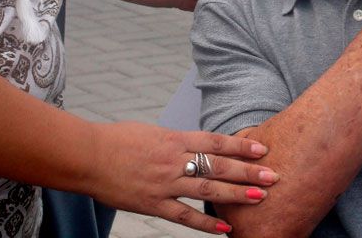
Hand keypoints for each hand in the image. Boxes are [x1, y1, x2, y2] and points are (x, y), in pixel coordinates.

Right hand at [87, 122, 278, 234]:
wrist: (88, 157)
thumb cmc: (119, 140)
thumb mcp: (154, 132)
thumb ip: (179, 141)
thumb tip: (200, 146)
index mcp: (175, 139)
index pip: (216, 142)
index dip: (241, 147)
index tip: (263, 151)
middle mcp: (174, 160)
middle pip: (218, 166)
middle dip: (248, 172)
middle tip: (273, 176)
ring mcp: (164, 183)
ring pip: (207, 190)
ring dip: (236, 195)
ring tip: (260, 197)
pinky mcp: (153, 204)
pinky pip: (184, 216)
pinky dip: (205, 224)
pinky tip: (225, 228)